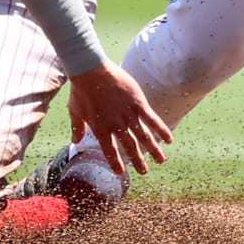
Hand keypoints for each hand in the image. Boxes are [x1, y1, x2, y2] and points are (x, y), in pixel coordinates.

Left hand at [65, 61, 171, 176]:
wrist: (90, 70)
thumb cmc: (81, 90)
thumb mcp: (75, 111)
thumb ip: (76, 127)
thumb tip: (74, 140)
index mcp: (100, 129)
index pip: (110, 151)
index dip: (116, 163)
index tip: (121, 172)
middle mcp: (116, 125)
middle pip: (130, 147)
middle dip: (138, 160)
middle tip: (144, 172)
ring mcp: (128, 114)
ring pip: (144, 136)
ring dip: (153, 149)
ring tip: (161, 160)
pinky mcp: (138, 103)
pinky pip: (152, 119)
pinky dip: (161, 129)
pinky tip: (169, 139)